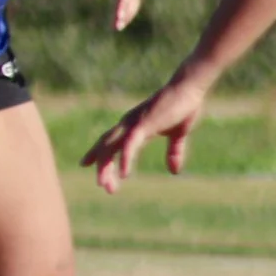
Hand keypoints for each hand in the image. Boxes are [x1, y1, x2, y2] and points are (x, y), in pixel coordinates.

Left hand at [81, 75, 208, 192]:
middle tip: (103, 186)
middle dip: (102, 167)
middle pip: (106, 147)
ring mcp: (134, 124)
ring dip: (107, 167)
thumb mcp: (178, 135)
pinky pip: (129, 145)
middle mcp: (128, 124)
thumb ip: (174, 152)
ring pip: (111, 147)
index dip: (97, 152)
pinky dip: (125, 159)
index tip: (85, 164)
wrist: (189, 88)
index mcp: (134, 126)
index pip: (109, 140)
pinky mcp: (143, 125)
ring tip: (104, 185)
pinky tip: (123, 174)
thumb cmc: (183, 106)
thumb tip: (174, 171)